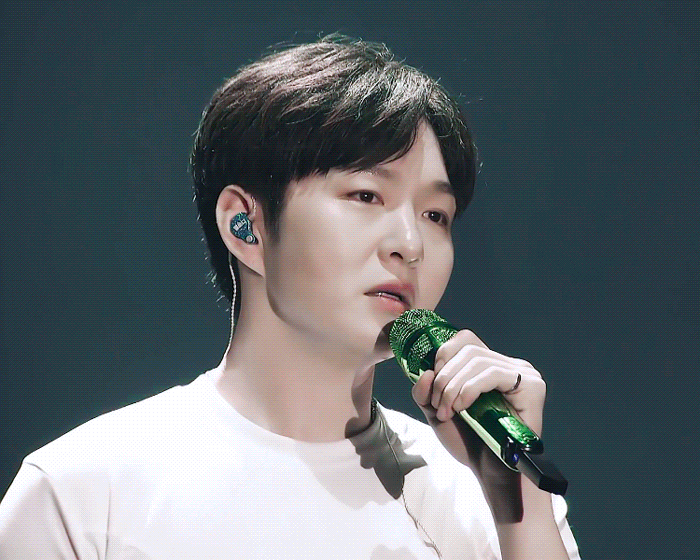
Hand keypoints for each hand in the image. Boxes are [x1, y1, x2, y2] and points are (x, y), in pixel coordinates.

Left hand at [411, 329, 545, 499]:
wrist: (492, 475)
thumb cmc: (470, 443)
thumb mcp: (438, 412)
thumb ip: (426, 392)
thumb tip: (425, 371)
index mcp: (490, 366)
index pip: (465, 339)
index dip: (444, 354)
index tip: (432, 382)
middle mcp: (509, 365)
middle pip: (468, 349)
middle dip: (444, 376)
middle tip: (437, 404)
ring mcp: (523, 374)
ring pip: (477, 360)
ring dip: (453, 386)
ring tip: (448, 411)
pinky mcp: (531, 386)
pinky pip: (492, 373)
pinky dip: (469, 389)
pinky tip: (463, 407)